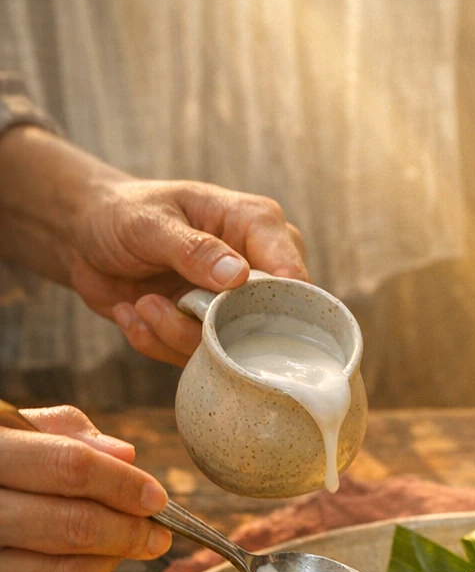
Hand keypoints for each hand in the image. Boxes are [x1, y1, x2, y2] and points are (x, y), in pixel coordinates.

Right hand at [0, 406, 169, 571]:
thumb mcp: (2, 430)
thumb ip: (59, 434)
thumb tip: (126, 453)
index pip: (69, 466)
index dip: (122, 483)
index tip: (156, 497)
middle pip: (73, 526)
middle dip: (129, 533)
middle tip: (157, 535)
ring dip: (106, 565)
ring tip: (122, 550)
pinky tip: (74, 566)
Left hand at [70, 178, 308, 367]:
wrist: (84, 237)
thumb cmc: (122, 213)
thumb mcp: (150, 223)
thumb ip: (194, 249)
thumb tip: (240, 276)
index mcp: (256, 226)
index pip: (293, 272)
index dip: (274, 301)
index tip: (228, 310)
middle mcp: (254, 268)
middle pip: (266, 321)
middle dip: (207, 325)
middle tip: (154, 305)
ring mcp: (230, 305)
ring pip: (226, 347)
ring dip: (172, 333)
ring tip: (141, 305)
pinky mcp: (204, 333)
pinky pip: (193, 358)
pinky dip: (155, 342)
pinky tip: (131, 313)